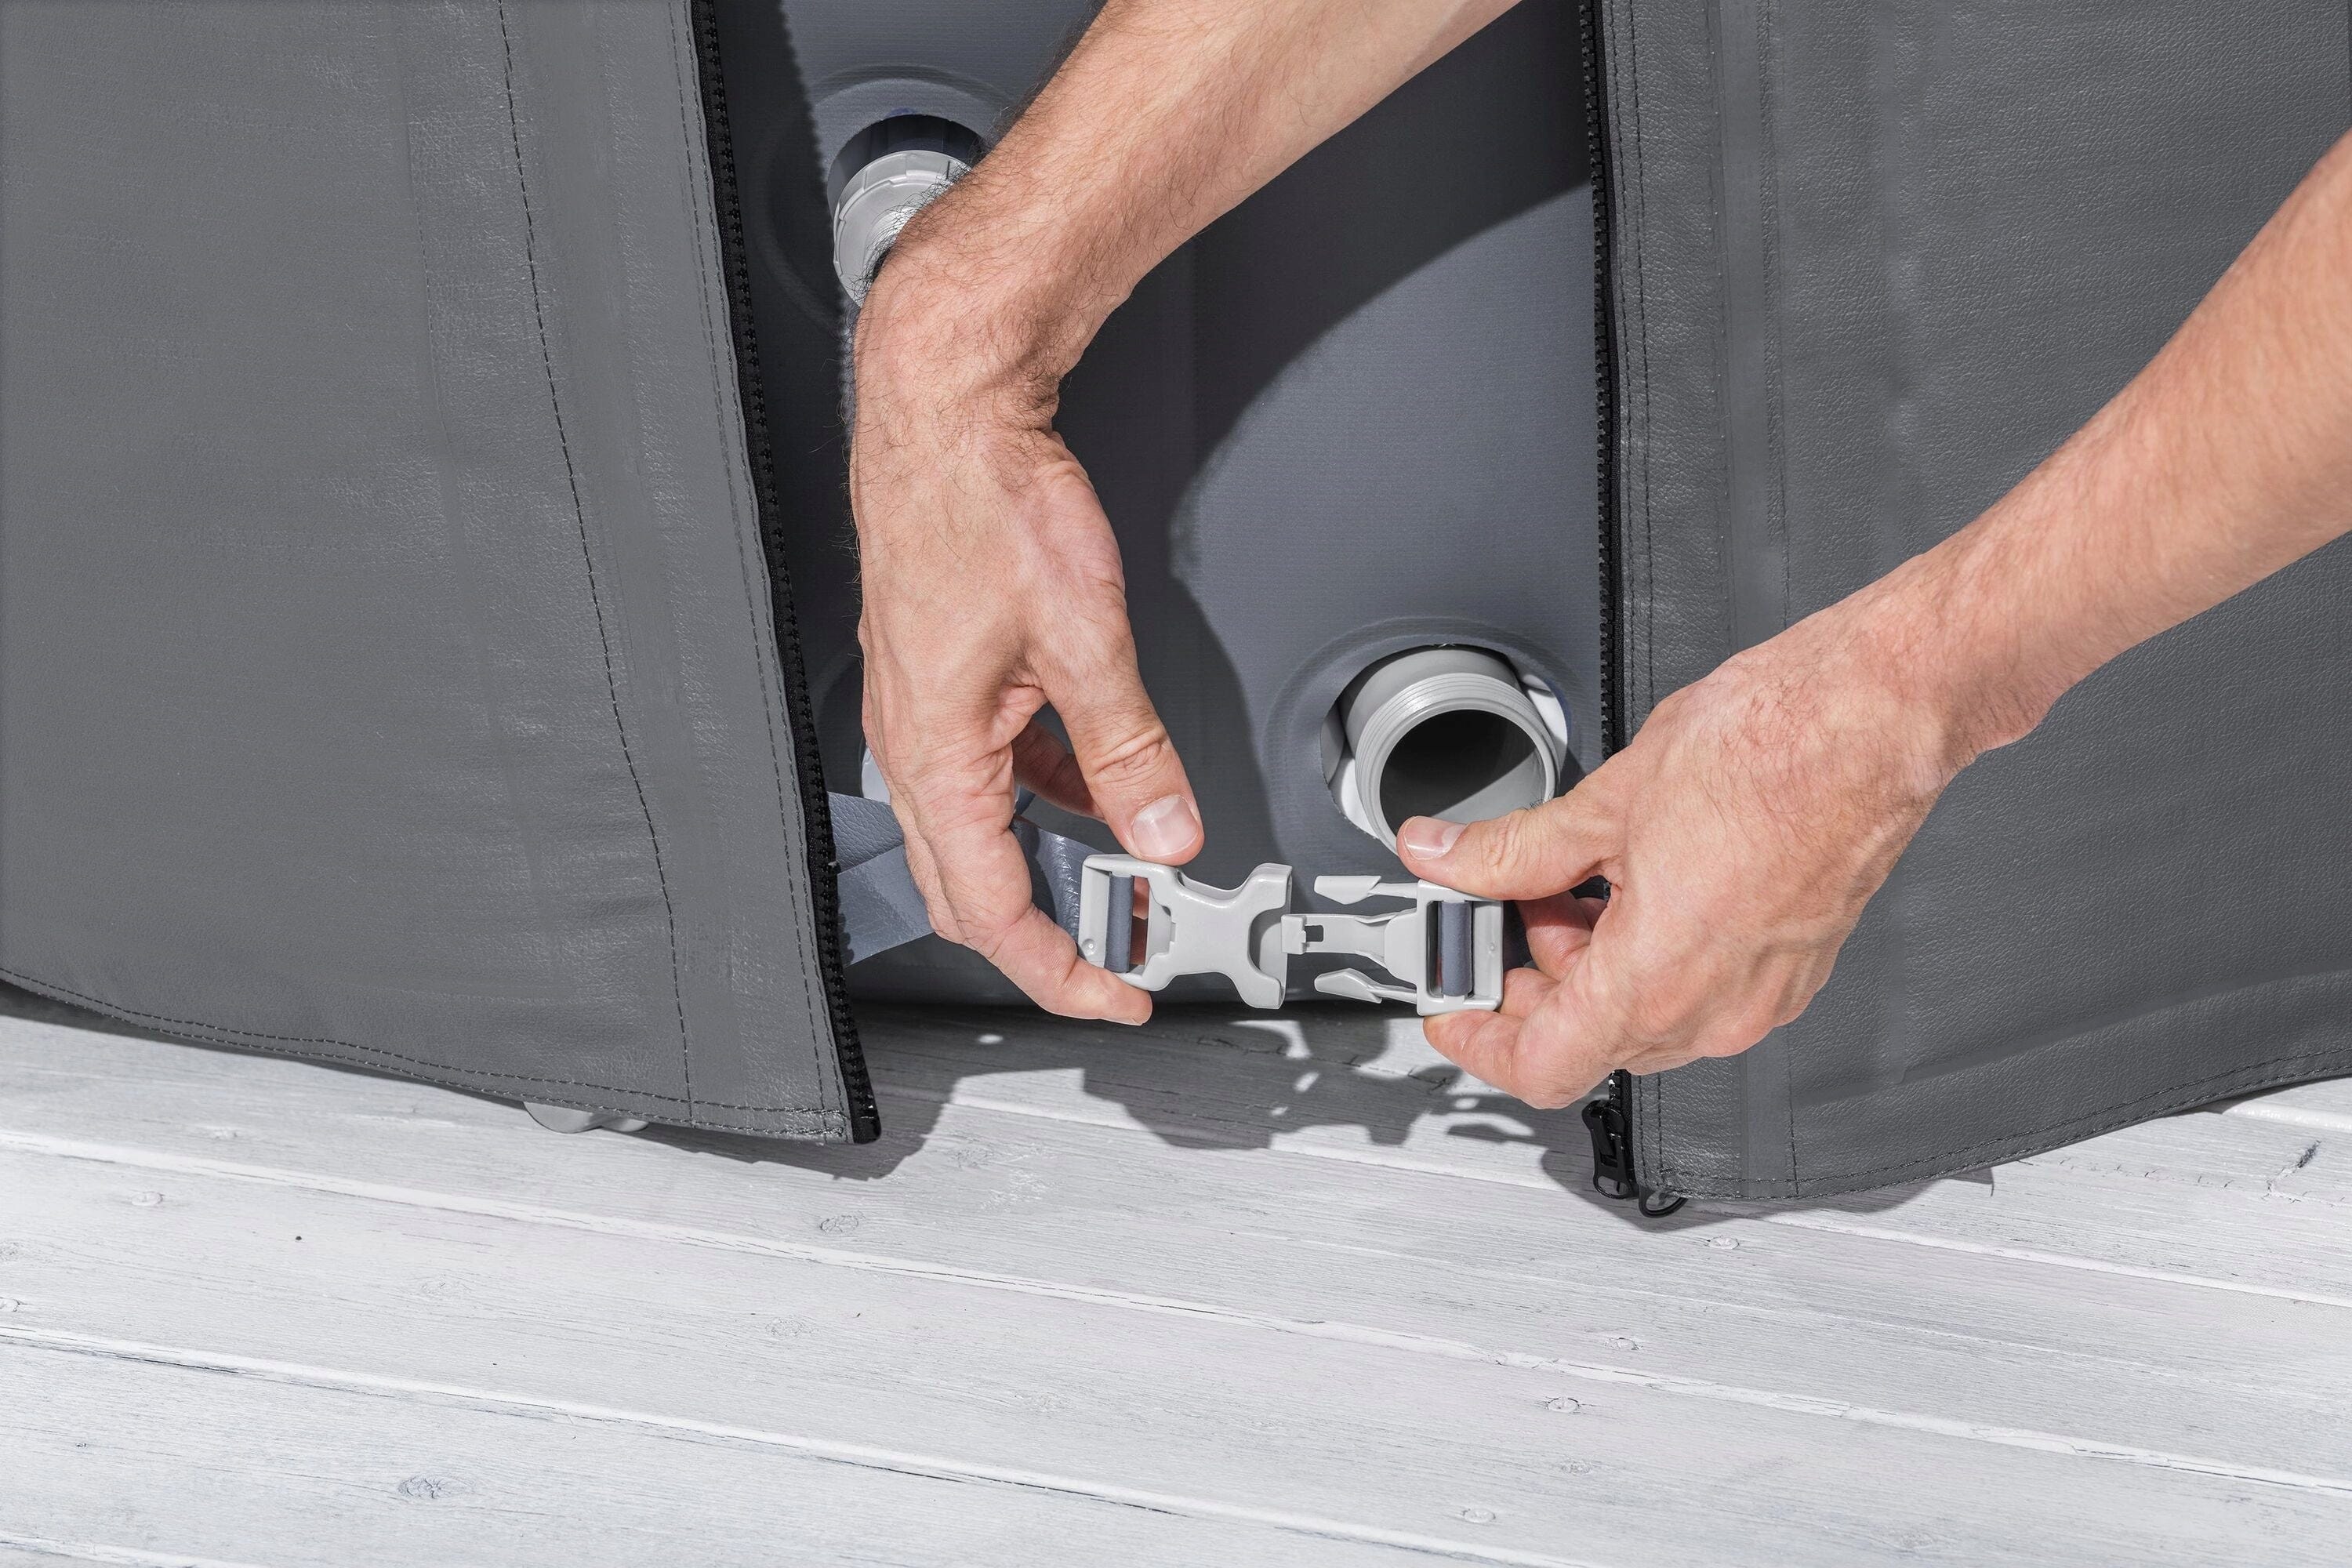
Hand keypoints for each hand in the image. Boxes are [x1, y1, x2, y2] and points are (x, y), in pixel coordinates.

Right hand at [850, 269, 1201, 1022]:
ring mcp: (919, 709)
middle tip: (1111, 960)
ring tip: (1113, 872)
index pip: (991, 909)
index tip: (1110, 992)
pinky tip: (1083, 779)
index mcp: (936, 752)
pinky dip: (1036, 795)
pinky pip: (984, 768)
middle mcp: (911, 741)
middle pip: (967, 888)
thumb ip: (1130, 749)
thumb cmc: (986, 499)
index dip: (1056, 968)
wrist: (946, 408)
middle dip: (1043, 938)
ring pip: (974, 829)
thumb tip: (1166, 831)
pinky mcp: (938, 676)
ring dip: (1040, 863)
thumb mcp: (1085, 637)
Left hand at [1394, 591, 1993, 1106]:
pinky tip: (1637, 879)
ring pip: (1644, 1016)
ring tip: (1576, 873)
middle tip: (1508, 905)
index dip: (1479, 1041)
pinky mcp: (1792, 969)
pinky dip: (1651, 953)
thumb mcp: (1606, 801)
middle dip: (1536, 978)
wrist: (1872, 718)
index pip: (1541, 1067)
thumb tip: (1446, 858)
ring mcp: (1761, 996)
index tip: (1454, 1007)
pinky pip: (1699, 991)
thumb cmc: (1771, 749)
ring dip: (1593, 963)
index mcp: (1656, 982)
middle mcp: (1714, 1010)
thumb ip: (1510, 849)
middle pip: (1589, 1039)